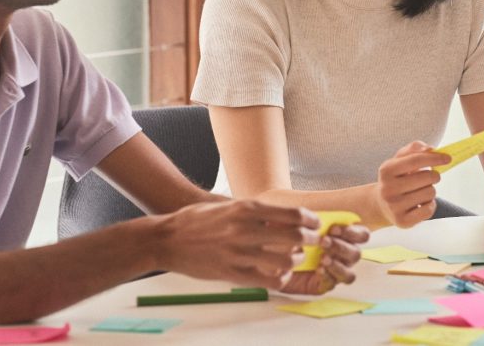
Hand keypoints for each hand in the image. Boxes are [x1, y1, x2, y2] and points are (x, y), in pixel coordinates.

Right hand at [155, 200, 320, 286]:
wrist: (167, 239)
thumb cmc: (197, 219)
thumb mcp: (227, 204)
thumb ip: (252, 210)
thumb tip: (280, 214)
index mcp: (246, 208)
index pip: (290, 213)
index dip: (309, 219)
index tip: (316, 223)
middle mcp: (245, 228)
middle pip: (293, 235)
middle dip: (310, 239)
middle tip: (315, 241)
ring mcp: (238, 252)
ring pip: (283, 259)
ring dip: (296, 259)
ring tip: (296, 258)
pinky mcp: (230, 273)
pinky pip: (266, 279)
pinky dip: (280, 278)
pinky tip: (282, 275)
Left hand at [280, 223, 369, 293]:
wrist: (269, 251)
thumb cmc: (286, 232)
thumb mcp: (297, 220)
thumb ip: (311, 219)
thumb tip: (321, 220)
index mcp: (341, 236)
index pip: (361, 235)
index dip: (352, 232)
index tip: (333, 229)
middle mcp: (341, 255)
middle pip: (356, 254)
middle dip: (341, 247)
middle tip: (323, 242)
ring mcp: (333, 271)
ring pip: (349, 273)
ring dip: (338, 265)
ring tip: (322, 259)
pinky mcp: (323, 284)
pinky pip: (333, 284)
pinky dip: (328, 276)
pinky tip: (318, 270)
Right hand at [376, 141, 448, 227]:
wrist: (380, 204)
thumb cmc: (395, 178)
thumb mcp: (398, 160)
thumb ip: (413, 149)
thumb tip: (430, 149)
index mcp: (386, 170)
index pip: (415, 160)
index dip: (434, 158)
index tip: (448, 158)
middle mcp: (388, 189)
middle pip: (427, 177)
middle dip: (434, 175)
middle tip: (430, 177)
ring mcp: (394, 207)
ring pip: (430, 193)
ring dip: (430, 190)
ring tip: (420, 191)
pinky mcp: (403, 221)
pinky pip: (429, 210)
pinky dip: (430, 205)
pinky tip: (421, 203)